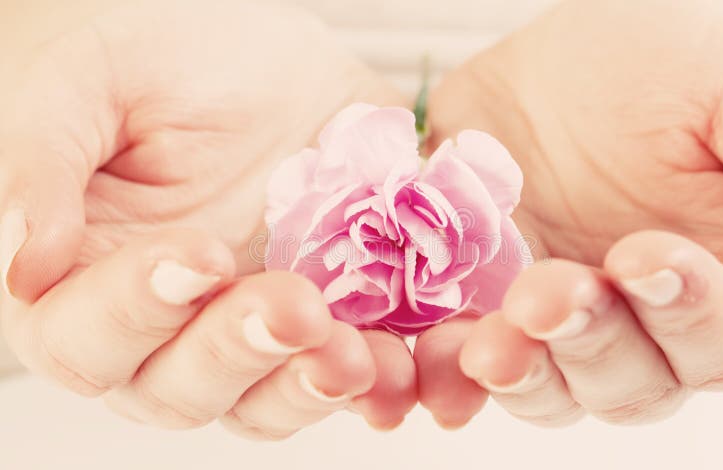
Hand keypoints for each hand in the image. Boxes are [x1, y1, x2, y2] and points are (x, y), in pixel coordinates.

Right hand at [0, 0, 416, 436]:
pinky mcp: (330, 321)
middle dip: (238, 351)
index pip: (84, 338)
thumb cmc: (170, 61)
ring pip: (264, 401)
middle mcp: (168, 328)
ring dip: (308, 385)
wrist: (271, 60)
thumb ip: (44, 159)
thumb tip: (25, 263)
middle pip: (180, 388)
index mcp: (89, 279)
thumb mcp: (96, 80)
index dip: (135, 312)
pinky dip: (377, 383)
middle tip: (292, 305)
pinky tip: (402, 366)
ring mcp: (253, 332)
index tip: (197, 253)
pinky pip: (346, 376)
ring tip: (356, 354)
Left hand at [427, 0, 722, 424]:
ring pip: (557, 388)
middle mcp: (650, 321)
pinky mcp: (495, 308)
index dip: (690, 312)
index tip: (644, 254)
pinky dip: (454, 372)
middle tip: (549, 292)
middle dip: (592, 341)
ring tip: (489, 342)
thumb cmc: (664, 61)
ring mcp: (567, 321)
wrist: (552, 59)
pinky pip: (476, 363)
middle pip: (637, 382)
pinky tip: (440, 356)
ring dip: (524, 371)